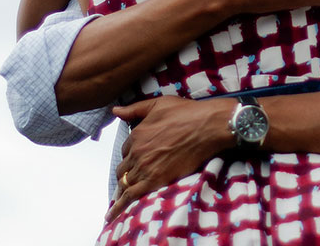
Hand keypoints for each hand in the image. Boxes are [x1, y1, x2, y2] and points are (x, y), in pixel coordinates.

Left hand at [106, 96, 233, 220]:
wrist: (207, 126)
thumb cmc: (187, 113)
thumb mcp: (158, 104)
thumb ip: (134, 109)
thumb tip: (115, 110)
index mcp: (137, 134)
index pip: (125, 150)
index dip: (131, 154)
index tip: (137, 159)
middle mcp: (137, 151)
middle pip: (124, 168)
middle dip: (127, 173)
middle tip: (133, 178)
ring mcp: (145, 166)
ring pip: (125, 182)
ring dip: (124, 189)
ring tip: (120, 199)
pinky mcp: (155, 180)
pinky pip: (130, 196)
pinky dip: (119, 207)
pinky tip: (111, 216)